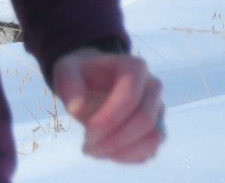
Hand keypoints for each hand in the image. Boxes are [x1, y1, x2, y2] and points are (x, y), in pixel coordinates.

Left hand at [51, 47, 164, 162]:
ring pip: (153, 138)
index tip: (86, 135)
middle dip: (115, 140)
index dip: (109, 120)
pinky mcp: (156, 128)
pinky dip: (129, 157)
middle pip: (145, 121)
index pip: (130, 98)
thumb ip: (69, 85)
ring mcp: (158, 109)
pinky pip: (151, 149)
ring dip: (123, 152)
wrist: (93, 78)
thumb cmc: (81, 73)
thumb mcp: (66, 71)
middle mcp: (153, 88)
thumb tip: (77, 110)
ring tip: (94, 151)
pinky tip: (105, 152)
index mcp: (135, 68)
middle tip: (87, 148)